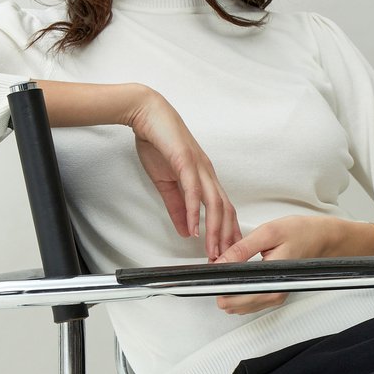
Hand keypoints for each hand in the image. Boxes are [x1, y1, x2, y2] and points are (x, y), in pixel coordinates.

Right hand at [127, 90, 240, 259]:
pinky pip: (194, 189)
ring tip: (213, 250)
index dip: (227, 233)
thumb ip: (177, 207)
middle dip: (227, 238)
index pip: (223, 210)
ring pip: (214, 203)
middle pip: (225, 210)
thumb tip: (186, 230)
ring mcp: (199, 167)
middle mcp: (207, 173)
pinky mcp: (185, 161)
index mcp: (205, 178)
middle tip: (226, 260)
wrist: (147, 113)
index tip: (226, 253)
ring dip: (215, 230)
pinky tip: (194, 226)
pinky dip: (195, 210)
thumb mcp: (166, 182)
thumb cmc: (158, 142)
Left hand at [214, 215, 346, 314]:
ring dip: (229, 290)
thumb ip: (241, 249)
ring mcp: (274, 297)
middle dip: (221, 286)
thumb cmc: (300, 233)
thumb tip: (220, 262)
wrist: (321, 238)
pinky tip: (238, 276)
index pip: (234, 294)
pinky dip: (239, 291)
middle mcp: (274, 294)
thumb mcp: (267, 234)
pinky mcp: (274, 295)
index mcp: (272, 280)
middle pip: (234, 305)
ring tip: (229, 268)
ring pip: (239, 307)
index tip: (213, 270)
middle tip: (220, 266)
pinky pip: (249, 302)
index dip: (218, 283)